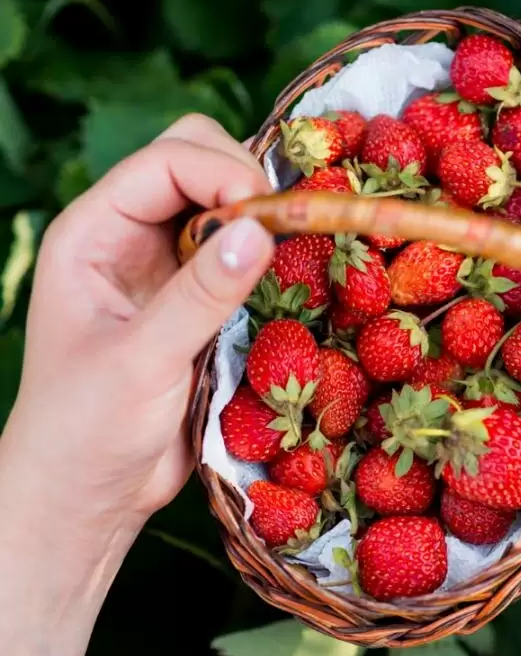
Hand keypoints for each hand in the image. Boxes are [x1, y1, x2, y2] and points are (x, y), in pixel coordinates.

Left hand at [0, 114, 274, 539]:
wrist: (88, 494)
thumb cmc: (87, 430)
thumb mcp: (142, 361)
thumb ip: (200, 295)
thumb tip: (261, 231)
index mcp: (93, 233)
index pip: (166, 162)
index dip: (223, 172)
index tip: (272, 216)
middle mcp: (130, 237)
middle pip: (197, 161)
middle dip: (248, 183)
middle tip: (285, 233)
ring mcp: (167, 268)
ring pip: (227, 205)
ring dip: (265, 221)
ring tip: (297, 255)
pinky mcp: (199, 302)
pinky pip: (244, 256)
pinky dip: (274, 259)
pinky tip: (294, 283)